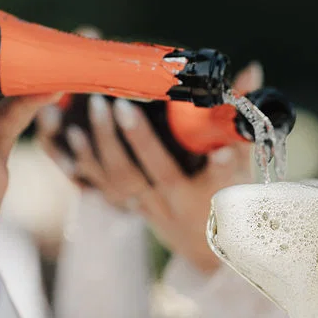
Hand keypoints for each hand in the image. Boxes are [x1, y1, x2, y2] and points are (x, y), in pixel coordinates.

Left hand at [35, 63, 263, 273]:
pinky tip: (65, 133)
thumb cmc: (227, 197)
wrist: (202, 249)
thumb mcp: (243, 164)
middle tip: (122, 104)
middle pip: (160, 173)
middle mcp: (179, 203)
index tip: (220, 151)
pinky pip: (98, 186)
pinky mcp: (126, 207)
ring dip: (102, 146)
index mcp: (214, 191)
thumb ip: (242, 118)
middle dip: (140, 140)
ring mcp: (149, 208)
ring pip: (122, 181)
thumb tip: (252, 68)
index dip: (222, 164)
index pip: (221, 177)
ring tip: (89, 111)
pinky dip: (80, 160)